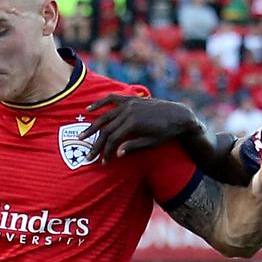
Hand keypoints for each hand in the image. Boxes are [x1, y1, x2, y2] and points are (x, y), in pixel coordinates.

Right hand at [79, 95, 204, 163]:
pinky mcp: (131, 99)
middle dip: (96, 143)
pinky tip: (89, 108)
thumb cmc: (167, 132)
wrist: (179, 115)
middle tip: (88, 155)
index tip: (103, 162)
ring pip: (105, 115)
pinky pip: (111, 99)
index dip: (106, 152)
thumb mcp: (152, 142)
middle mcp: (128, 112)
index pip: (113, 140)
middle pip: (106, 129)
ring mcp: (129, 104)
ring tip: (82, 136)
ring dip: (92, 126)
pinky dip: (99, 103)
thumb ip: (134, 147)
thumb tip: (117, 154)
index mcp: (133, 124)